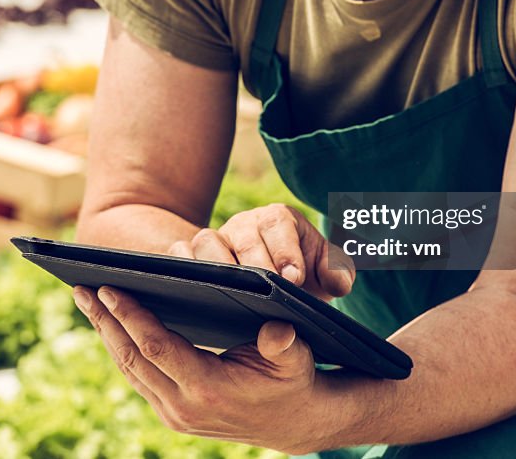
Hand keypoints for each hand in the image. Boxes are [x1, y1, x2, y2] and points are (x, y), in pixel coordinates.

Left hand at [73, 284, 346, 453]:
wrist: (295, 423)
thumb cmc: (293, 379)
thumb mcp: (295, 358)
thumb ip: (283, 343)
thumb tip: (276, 330)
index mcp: (207, 389)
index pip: (156, 347)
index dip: (130, 316)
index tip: (108, 288)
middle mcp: (183, 407)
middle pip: (131, 357)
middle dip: (105, 320)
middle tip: (82, 288)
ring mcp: (174, 414)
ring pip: (129, 369)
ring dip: (107, 333)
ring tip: (88, 300)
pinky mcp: (172, 414)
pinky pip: (138, 377)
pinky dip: (122, 348)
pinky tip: (111, 324)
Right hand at [169, 204, 355, 300]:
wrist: (270, 290)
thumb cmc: (301, 277)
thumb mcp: (325, 275)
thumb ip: (339, 274)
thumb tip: (336, 283)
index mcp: (277, 220)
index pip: (278, 225)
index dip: (285, 250)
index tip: (293, 279)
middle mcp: (242, 225)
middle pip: (241, 235)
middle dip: (255, 264)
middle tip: (268, 293)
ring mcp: (212, 241)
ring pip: (204, 242)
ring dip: (216, 268)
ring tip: (231, 296)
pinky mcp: (188, 260)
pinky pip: (175, 256)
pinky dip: (179, 269)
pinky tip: (191, 296)